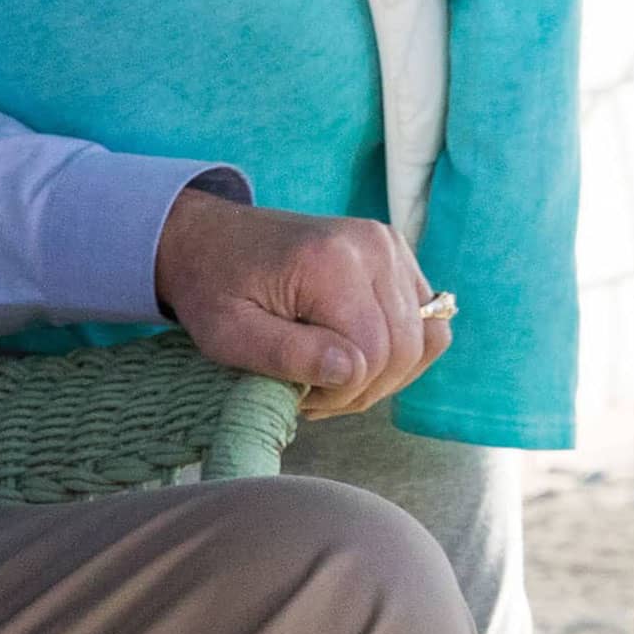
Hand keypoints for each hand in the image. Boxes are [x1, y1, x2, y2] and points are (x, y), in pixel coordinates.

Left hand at [151, 189, 440, 418]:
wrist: (207, 238)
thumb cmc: (210, 289)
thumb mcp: (226, 333)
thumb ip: (287, 355)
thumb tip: (352, 372)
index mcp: (330, 262)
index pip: (373, 353)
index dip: (341, 391)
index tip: (298, 395)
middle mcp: (373, 247)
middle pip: (405, 349)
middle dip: (363, 388)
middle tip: (311, 394)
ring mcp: (391, 246)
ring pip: (426, 337)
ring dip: (385, 375)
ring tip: (331, 379)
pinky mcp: (397, 255)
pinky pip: (427, 320)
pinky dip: (399, 352)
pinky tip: (353, 358)